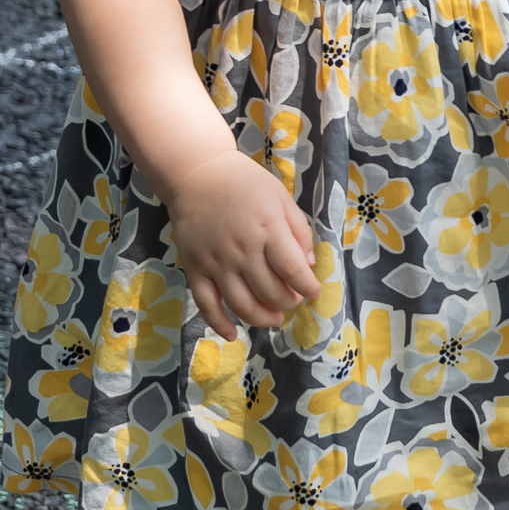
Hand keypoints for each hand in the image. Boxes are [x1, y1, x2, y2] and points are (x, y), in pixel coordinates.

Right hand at [161, 148, 320, 337]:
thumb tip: (309, 266)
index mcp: (268, 229)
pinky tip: (233, 335)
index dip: (308, 287)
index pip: (293, 270)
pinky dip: (219, 323)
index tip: (313, 292)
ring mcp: (216, 261)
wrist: (197, 174)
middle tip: (293, 300)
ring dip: (263, 318)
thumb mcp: (281, 198)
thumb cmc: (245, 184)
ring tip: (275, 318)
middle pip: (270, 291)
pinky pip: (206, 303)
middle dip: (288, 302)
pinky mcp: (195, 268)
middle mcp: (242, 249)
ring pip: (242, 303)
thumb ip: (299, 231)